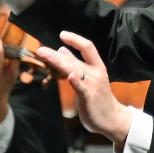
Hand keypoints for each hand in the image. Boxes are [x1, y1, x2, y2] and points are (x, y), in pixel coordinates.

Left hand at [36, 31, 130, 147]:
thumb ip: (76, 63)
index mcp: (97, 66)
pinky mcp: (89, 98)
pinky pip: (82, 89)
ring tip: (46, 56)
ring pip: (74, 71)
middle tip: (41, 50)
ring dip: (59, 63)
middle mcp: (96, 73)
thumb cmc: (99, 97)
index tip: (62, 34)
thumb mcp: (89, 77)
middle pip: (75, 60)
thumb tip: (62, 49)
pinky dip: (76, 81)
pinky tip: (70, 75)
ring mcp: (93, 86)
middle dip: (56, 55)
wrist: (112, 118)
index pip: (87, 47)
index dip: (75, 39)